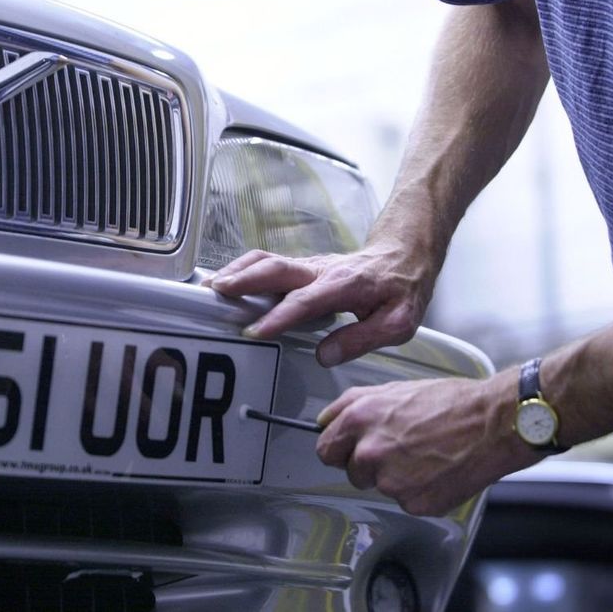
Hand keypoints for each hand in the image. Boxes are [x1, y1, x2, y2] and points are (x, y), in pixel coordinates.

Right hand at [204, 242, 435, 365]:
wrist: (403, 256)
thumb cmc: (401, 290)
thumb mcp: (399, 323)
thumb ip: (362, 339)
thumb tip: (324, 356)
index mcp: (345, 285)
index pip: (306, 301)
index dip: (279, 316)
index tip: (255, 331)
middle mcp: (321, 270)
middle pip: (276, 269)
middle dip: (244, 280)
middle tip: (216, 294)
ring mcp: (309, 266)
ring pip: (267, 261)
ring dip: (237, 271)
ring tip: (210, 288)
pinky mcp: (301, 268)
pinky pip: (267, 264)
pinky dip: (242, 270)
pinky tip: (225, 283)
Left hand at [314, 371, 538, 515]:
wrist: (494, 423)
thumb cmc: (450, 403)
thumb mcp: (392, 389)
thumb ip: (350, 405)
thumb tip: (325, 420)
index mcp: (360, 420)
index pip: (325, 449)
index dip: (339, 449)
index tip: (350, 449)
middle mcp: (370, 452)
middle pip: (350, 472)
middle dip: (367, 464)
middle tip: (397, 449)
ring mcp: (392, 482)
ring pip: (378, 487)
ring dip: (394, 477)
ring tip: (423, 455)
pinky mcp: (414, 503)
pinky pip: (405, 501)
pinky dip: (418, 491)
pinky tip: (437, 470)